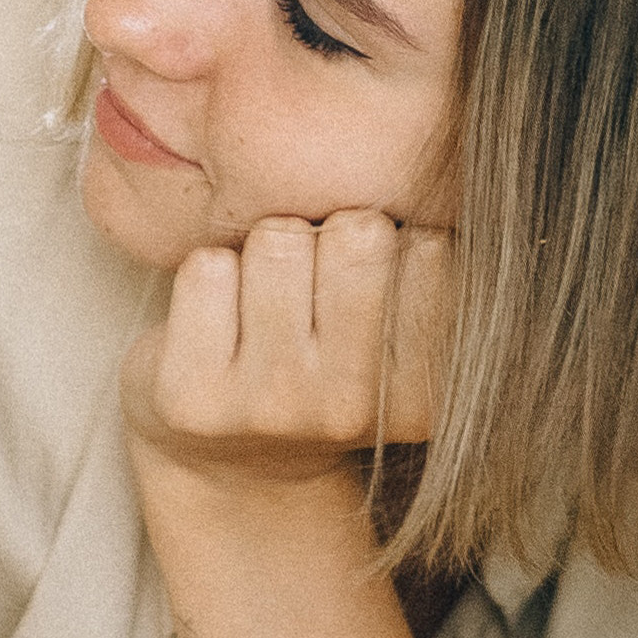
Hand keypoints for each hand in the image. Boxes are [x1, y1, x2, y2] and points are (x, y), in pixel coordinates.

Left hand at [119, 209, 448, 497]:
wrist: (234, 469)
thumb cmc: (325, 369)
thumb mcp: (401, 335)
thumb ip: (428, 269)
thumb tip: (444, 168)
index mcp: (427, 392)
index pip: (433, 246)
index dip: (394, 241)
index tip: (370, 285)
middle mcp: (355, 407)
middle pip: (360, 232)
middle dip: (330, 235)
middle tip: (310, 286)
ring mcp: (272, 407)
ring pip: (279, 239)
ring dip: (265, 250)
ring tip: (262, 302)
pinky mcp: (193, 397)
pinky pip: (206, 267)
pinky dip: (206, 273)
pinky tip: (215, 321)